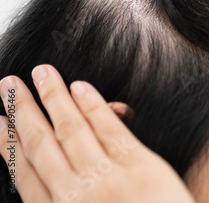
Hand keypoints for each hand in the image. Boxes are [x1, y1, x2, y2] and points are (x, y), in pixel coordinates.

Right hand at [0, 64, 194, 202]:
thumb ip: (71, 199)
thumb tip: (61, 170)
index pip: (26, 174)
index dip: (8, 145)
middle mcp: (77, 197)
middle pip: (42, 145)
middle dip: (22, 111)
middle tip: (8, 84)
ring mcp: (108, 180)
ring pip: (72, 130)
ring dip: (53, 97)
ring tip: (41, 73)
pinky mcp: (140, 167)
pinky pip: (110, 130)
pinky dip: (93, 106)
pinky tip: (81, 87)